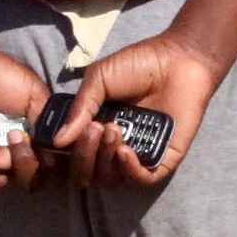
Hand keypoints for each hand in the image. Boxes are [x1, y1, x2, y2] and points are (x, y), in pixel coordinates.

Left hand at [0, 40, 56, 187]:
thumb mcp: (33, 94)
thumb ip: (47, 123)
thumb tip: (55, 153)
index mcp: (32, 141)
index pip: (47, 170)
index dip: (44, 164)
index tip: (35, 141)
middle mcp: (10, 155)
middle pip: (26, 183)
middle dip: (21, 162)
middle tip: (12, 134)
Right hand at [51, 31, 224, 187]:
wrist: (178, 58)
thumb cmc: (138, 64)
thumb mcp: (99, 79)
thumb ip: (80, 108)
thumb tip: (58, 141)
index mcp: (96, 127)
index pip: (73, 155)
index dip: (65, 154)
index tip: (62, 141)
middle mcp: (114, 145)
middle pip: (89, 172)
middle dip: (85, 155)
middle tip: (95, 129)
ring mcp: (139, 153)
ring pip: (112, 178)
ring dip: (105, 159)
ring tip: (114, 130)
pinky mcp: (164, 158)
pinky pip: (143, 179)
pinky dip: (130, 171)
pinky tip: (125, 152)